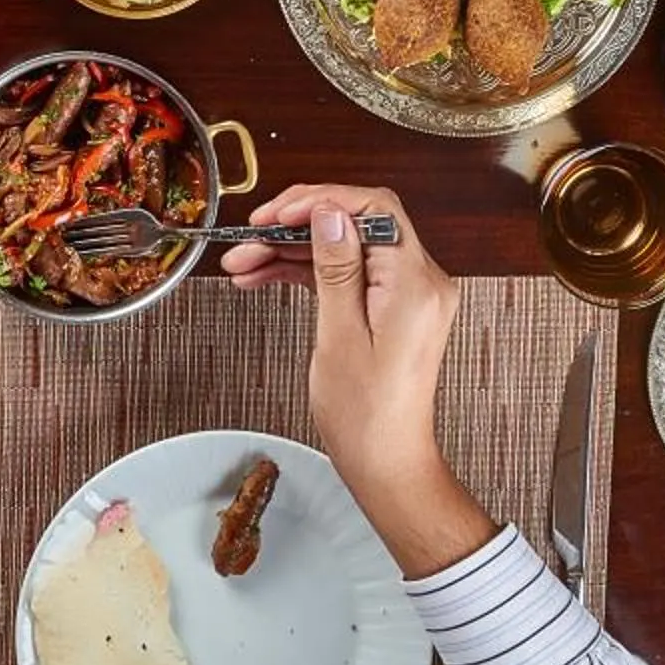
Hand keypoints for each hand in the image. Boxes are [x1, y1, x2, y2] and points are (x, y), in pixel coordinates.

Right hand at [222, 187, 490, 578]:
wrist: (387, 463)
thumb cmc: (366, 416)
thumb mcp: (338, 335)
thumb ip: (336, 267)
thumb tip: (328, 213)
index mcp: (415, 283)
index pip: (374, 209)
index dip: (320, 200)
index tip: (277, 213)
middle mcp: (421, 281)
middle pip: (357, 224)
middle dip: (298, 226)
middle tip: (251, 237)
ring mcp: (409, 295)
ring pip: (347, 248)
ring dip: (295, 250)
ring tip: (243, 264)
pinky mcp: (394, 308)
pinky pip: (350, 273)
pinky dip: (310, 273)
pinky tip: (266, 276)